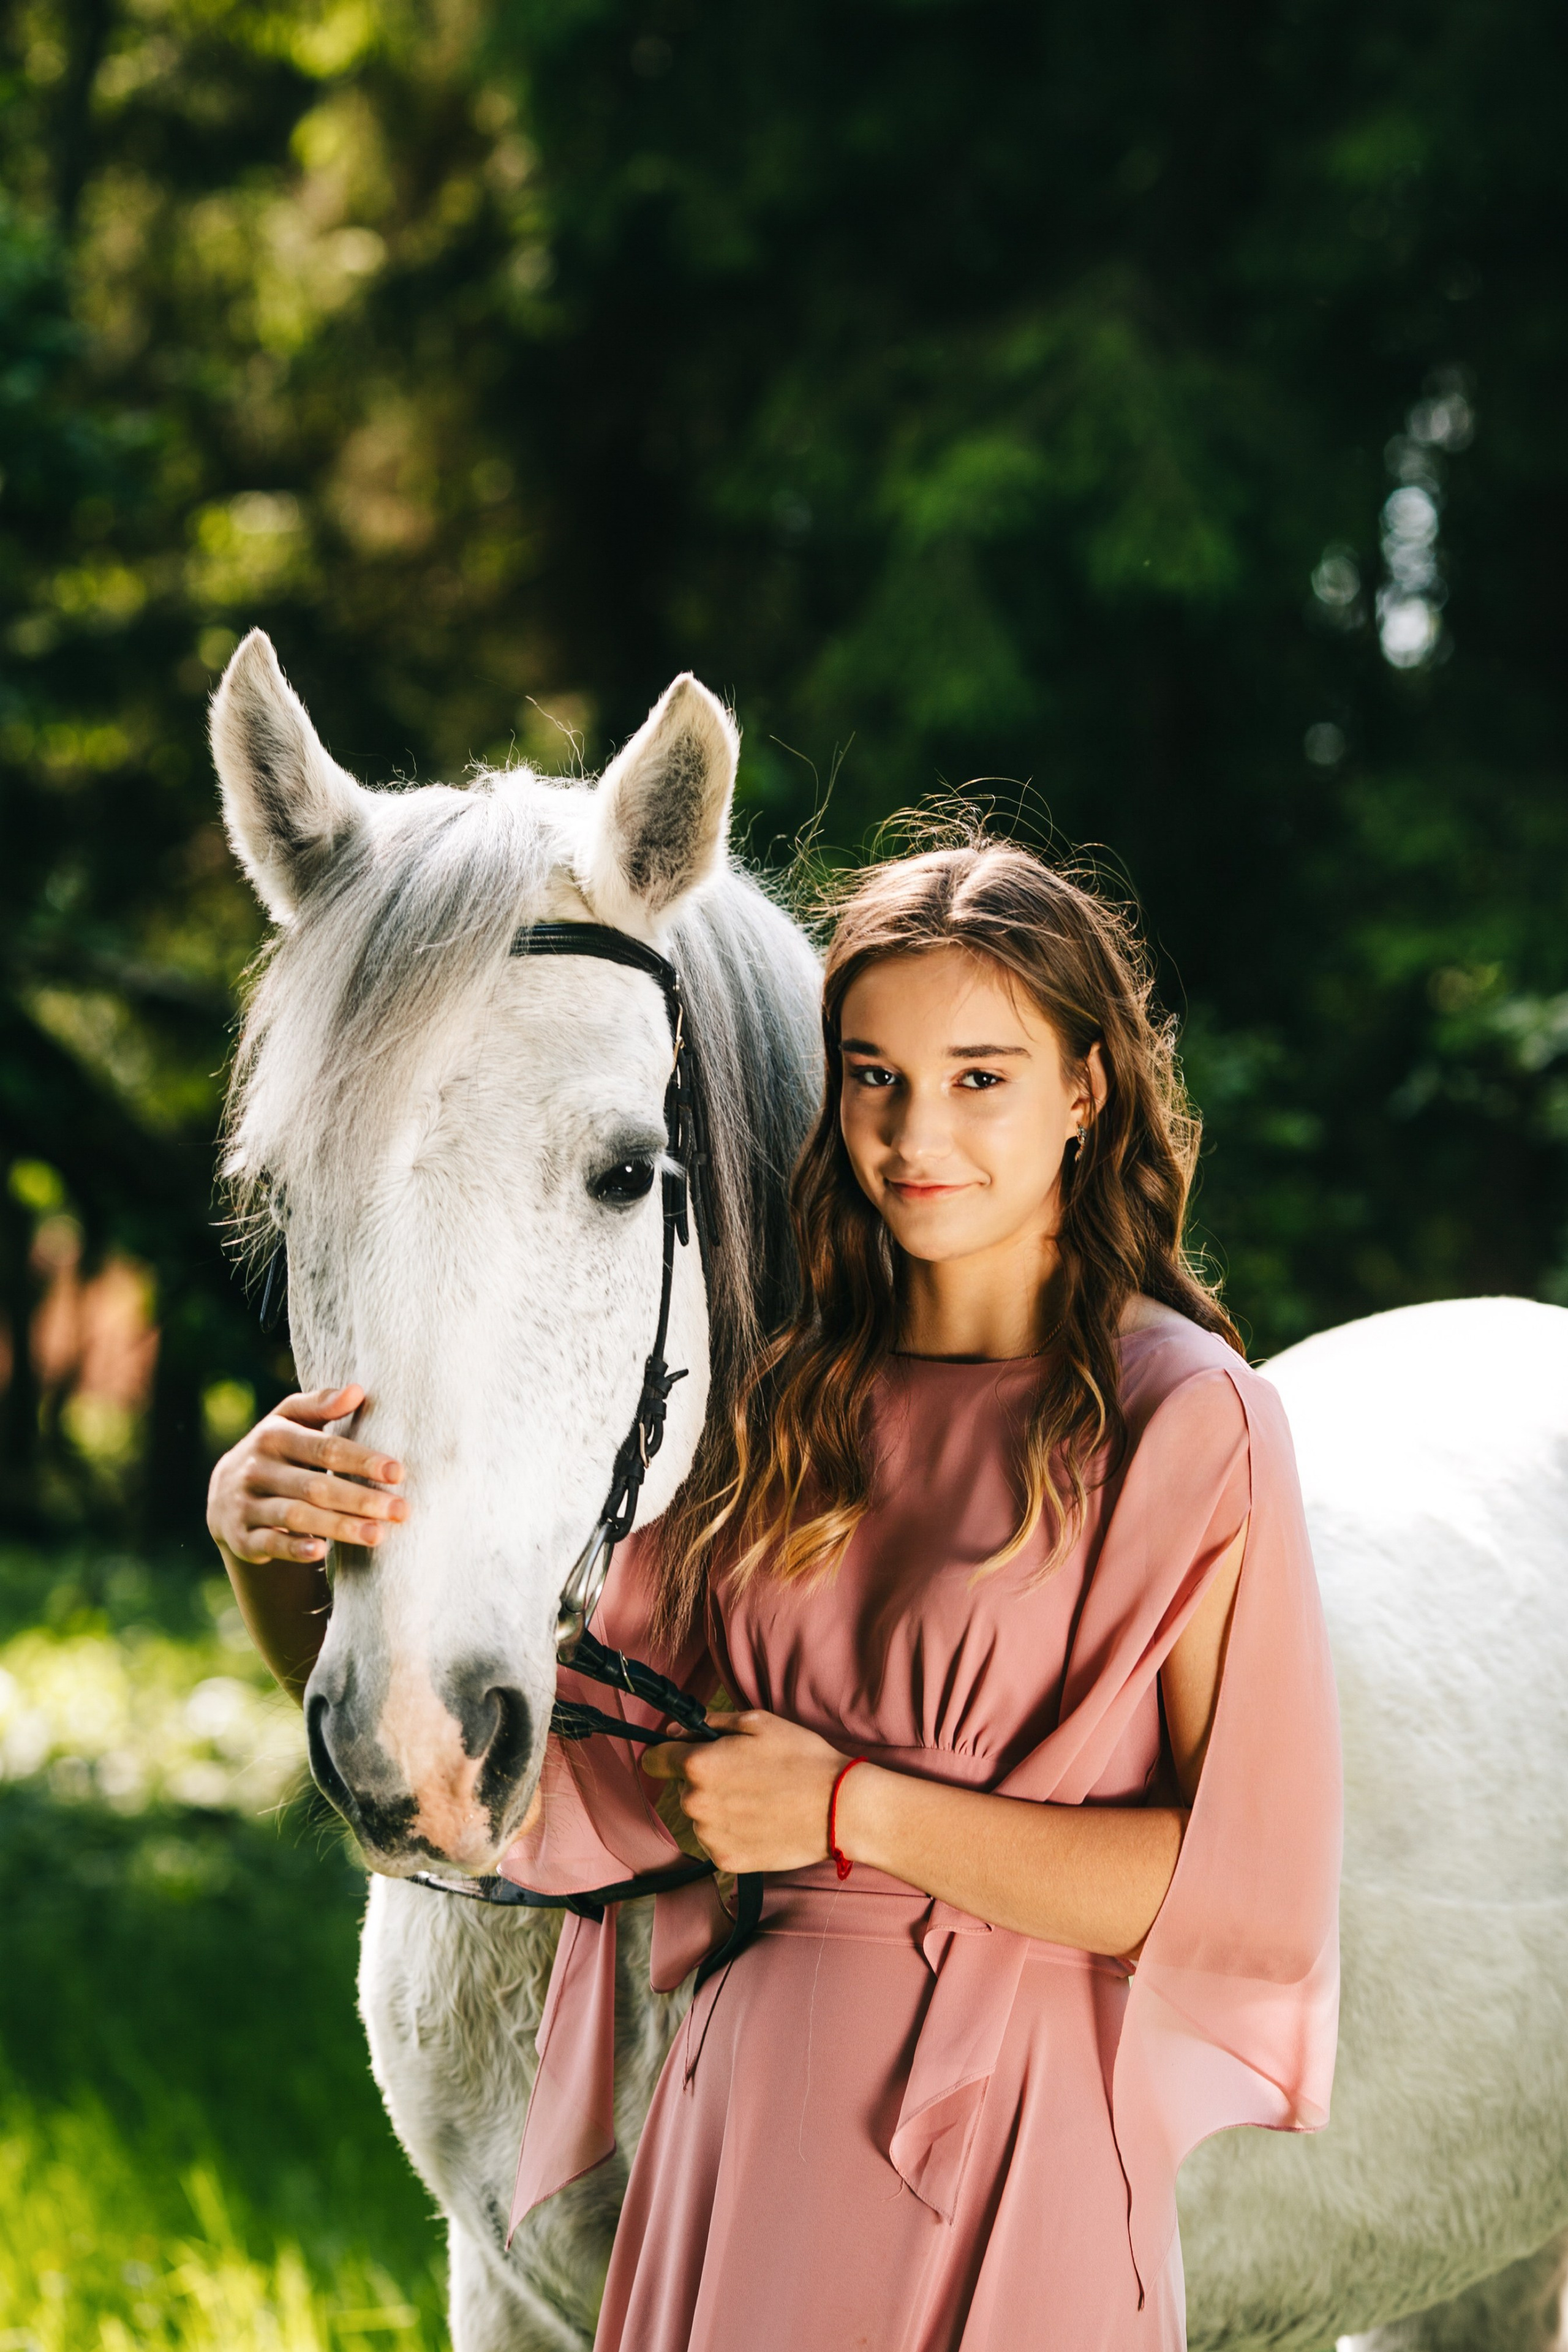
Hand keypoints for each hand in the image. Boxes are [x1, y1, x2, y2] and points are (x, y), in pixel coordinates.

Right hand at [206, 1384, 406, 1566]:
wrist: (224, 1493)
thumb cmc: (277, 1450)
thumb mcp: (291, 1420)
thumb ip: (321, 1405)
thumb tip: (357, 1390)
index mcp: (272, 1436)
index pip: (324, 1448)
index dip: (362, 1460)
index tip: (398, 1473)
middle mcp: (256, 1469)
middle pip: (315, 1486)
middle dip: (360, 1500)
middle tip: (400, 1511)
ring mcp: (245, 1504)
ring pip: (296, 1517)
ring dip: (339, 1527)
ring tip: (378, 1535)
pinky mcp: (240, 1537)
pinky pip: (269, 1544)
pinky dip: (293, 1549)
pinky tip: (322, 1553)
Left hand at [642, 1709, 847, 1874]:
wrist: (839, 1808)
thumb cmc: (801, 1759)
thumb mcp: (758, 1722)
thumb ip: (710, 1724)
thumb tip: (676, 1732)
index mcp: (699, 1765)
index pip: (654, 1760)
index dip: (668, 1753)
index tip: (684, 1754)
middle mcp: (696, 1803)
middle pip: (682, 1788)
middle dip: (704, 1780)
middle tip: (744, 1774)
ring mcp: (710, 1836)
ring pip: (700, 1816)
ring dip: (718, 1807)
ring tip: (758, 1799)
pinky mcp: (726, 1861)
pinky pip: (716, 1841)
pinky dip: (732, 1832)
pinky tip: (761, 1821)